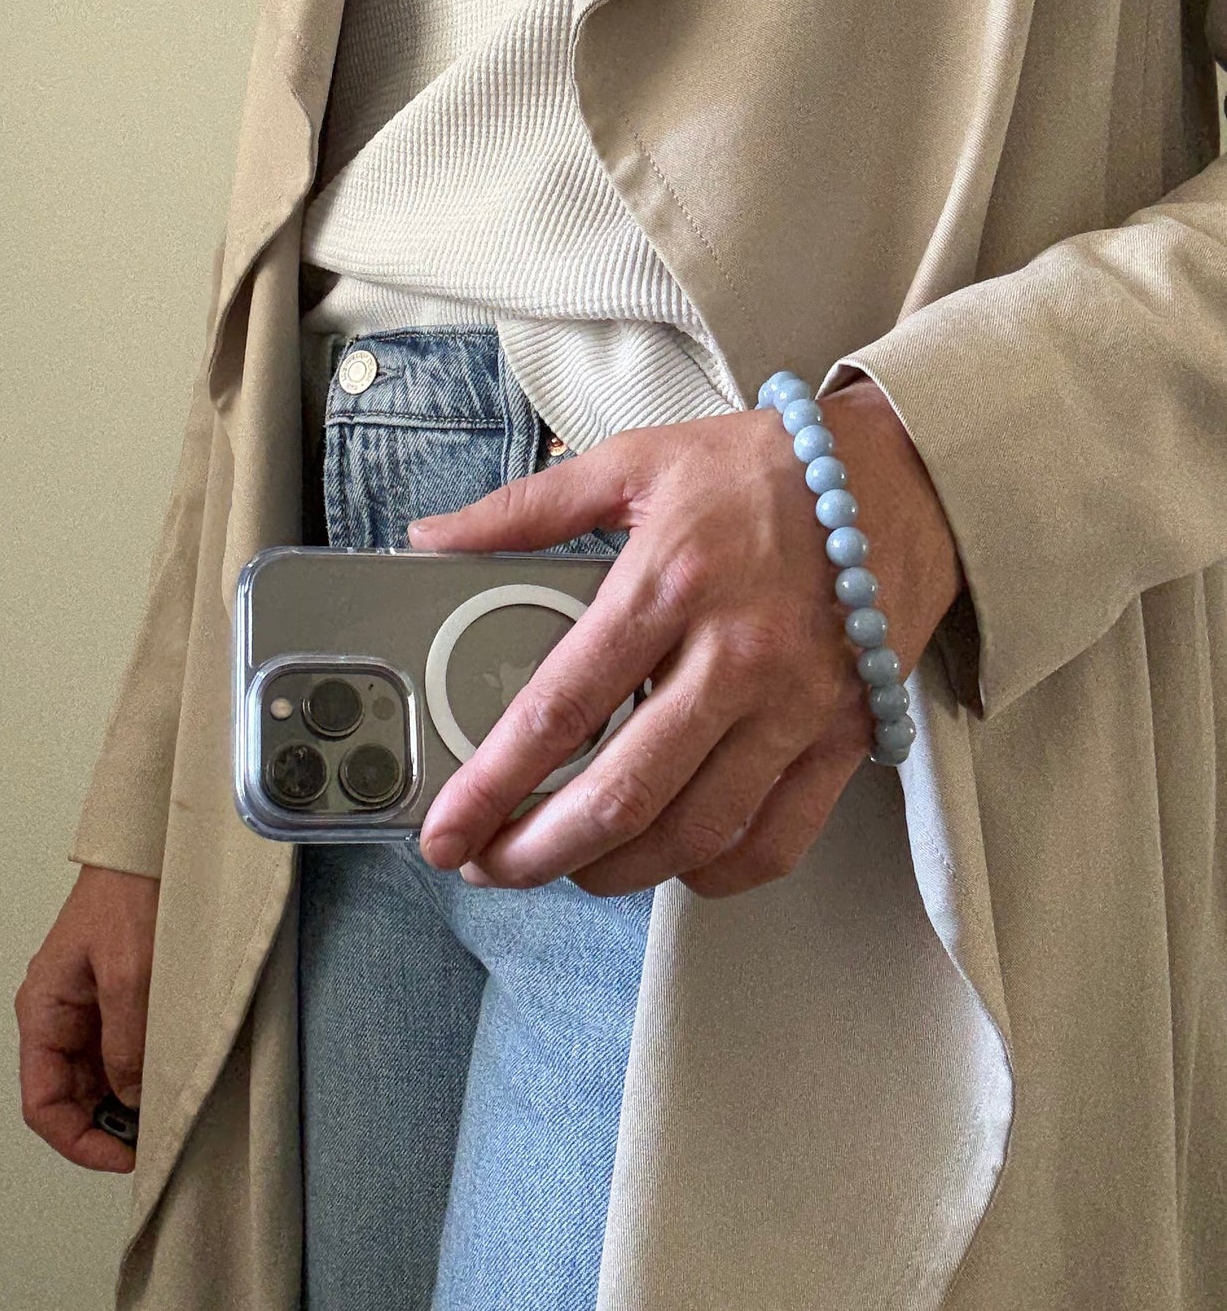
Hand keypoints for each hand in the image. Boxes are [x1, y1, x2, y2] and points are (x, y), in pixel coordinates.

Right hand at [15, 864, 159, 1170]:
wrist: (150, 846)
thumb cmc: (129, 896)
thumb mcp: (128, 974)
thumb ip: (125, 1041)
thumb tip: (129, 1098)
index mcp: (43, 1009)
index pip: (42, 1101)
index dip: (78, 1139)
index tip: (123, 1155)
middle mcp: (58, 1012)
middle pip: (70, 1093)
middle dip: (106, 1122)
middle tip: (153, 1137)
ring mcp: (87, 1004)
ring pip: (97, 1074)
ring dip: (126, 1097)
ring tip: (164, 1108)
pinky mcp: (115, 992)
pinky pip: (120, 1047)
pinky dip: (140, 1068)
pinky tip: (168, 1072)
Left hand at [406, 375, 963, 897]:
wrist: (902, 476)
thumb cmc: (761, 469)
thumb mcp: (635, 463)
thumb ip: (525, 510)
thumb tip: (433, 537)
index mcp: (670, 584)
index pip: (562, 708)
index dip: (493, 783)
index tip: (446, 829)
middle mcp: (735, 656)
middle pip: (623, 793)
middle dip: (538, 852)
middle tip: (491, 867)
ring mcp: (797, 706)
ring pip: (695, 831)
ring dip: (615, 870)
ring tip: (566, 868)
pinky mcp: (844, 737)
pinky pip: (778, 839)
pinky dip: (715, 872)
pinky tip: (672, 865)